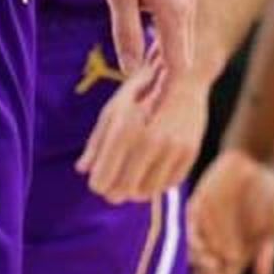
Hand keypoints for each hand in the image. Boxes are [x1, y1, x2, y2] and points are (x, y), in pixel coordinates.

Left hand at [77, 54, 208, 201]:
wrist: (180, 79)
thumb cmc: (139, 94)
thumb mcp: (112, 111)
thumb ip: (96, 142)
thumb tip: (81, 170)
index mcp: (126, 127)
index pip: (107, 171)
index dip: (99, 183)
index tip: (95, 186)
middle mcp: (150, 140)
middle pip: (127, 186)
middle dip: (115, 192)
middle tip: (109, 194)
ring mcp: (174, 148)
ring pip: (150, 189)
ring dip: (136, 192)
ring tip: (127, 190)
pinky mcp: (191, 153)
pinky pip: (170, 182)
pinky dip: (156, 186)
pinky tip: (147, 182)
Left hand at [95, 0, 194, 109]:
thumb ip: (125, 30)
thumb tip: (131, 69)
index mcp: (175, 12)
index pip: (177, 68)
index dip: (162, 95)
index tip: (145, 118)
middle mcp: (186, 7)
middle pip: (180, 60)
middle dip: (162, 88)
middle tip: (137, 112)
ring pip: (178, 44)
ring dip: (161, 69)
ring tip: (138, 92)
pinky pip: (172, 28)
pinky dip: (161, 48)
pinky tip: (144, 56)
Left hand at [188, 148, 273, 273]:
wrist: (255, 163)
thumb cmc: (268, 197)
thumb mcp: (272, 228)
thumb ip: (266, 252)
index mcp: (239, 250)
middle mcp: (219, 240)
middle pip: (207, 266)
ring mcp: (206, 223)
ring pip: (195, 249)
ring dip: (199, 260)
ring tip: (210, 263)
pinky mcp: (196, 204)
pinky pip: (189, 223)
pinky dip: (192, 235)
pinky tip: (199, 243)